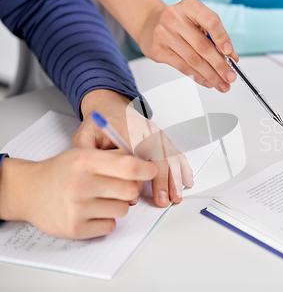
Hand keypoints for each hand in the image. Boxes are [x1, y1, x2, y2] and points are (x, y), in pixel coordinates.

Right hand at [0, 149, 156, 238]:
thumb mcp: (85, 155)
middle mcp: (80, 184)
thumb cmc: (63, 171)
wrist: (29, 190)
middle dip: (131, 188)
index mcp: (84, 161)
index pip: (128, 166)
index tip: (151, 170)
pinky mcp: (75, 229)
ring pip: (123, 209)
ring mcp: (76, 208)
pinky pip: (110, 226)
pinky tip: (92, 211)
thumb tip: (148, 168)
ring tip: (100, 198)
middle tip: (120, 186)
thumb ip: (115, 158)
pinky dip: (106, 220)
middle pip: (130, 190)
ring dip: (117, 205)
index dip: (146, 169)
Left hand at [75, 89, 193, 206]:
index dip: (139, 175)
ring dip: (175, 178)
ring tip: (176, 196)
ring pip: (171, 156)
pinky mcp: (163, 140)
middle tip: (163, 200)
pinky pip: (176, 154)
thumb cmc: (100, 125)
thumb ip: (87, 153)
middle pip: (160, 155)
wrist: (111, 108)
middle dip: (163, 180)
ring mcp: (158, 134)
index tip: (136, 193)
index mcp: (129, 128)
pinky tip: (187, 181)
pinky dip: (183, 168)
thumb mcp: (85, 135)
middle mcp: (148, 130)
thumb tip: (102, 179)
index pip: (139, 152)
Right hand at [139, 0, 238, 92]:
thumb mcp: (198, 22)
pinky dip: (198, 77)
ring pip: (193, 60)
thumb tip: (232, 59)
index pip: (210, 20)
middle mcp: (175, 17)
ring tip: (223, 85)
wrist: (150, 23)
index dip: (222, 37)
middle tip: (231, 77)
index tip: (230, 54)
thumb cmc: (180, 23)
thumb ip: (215, 37)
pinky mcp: (157, 49)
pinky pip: (182, 67)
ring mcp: (164, 33)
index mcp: (190, 6)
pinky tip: (208, 82)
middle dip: (220, 65)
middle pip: (202, 46)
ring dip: (211, 75)